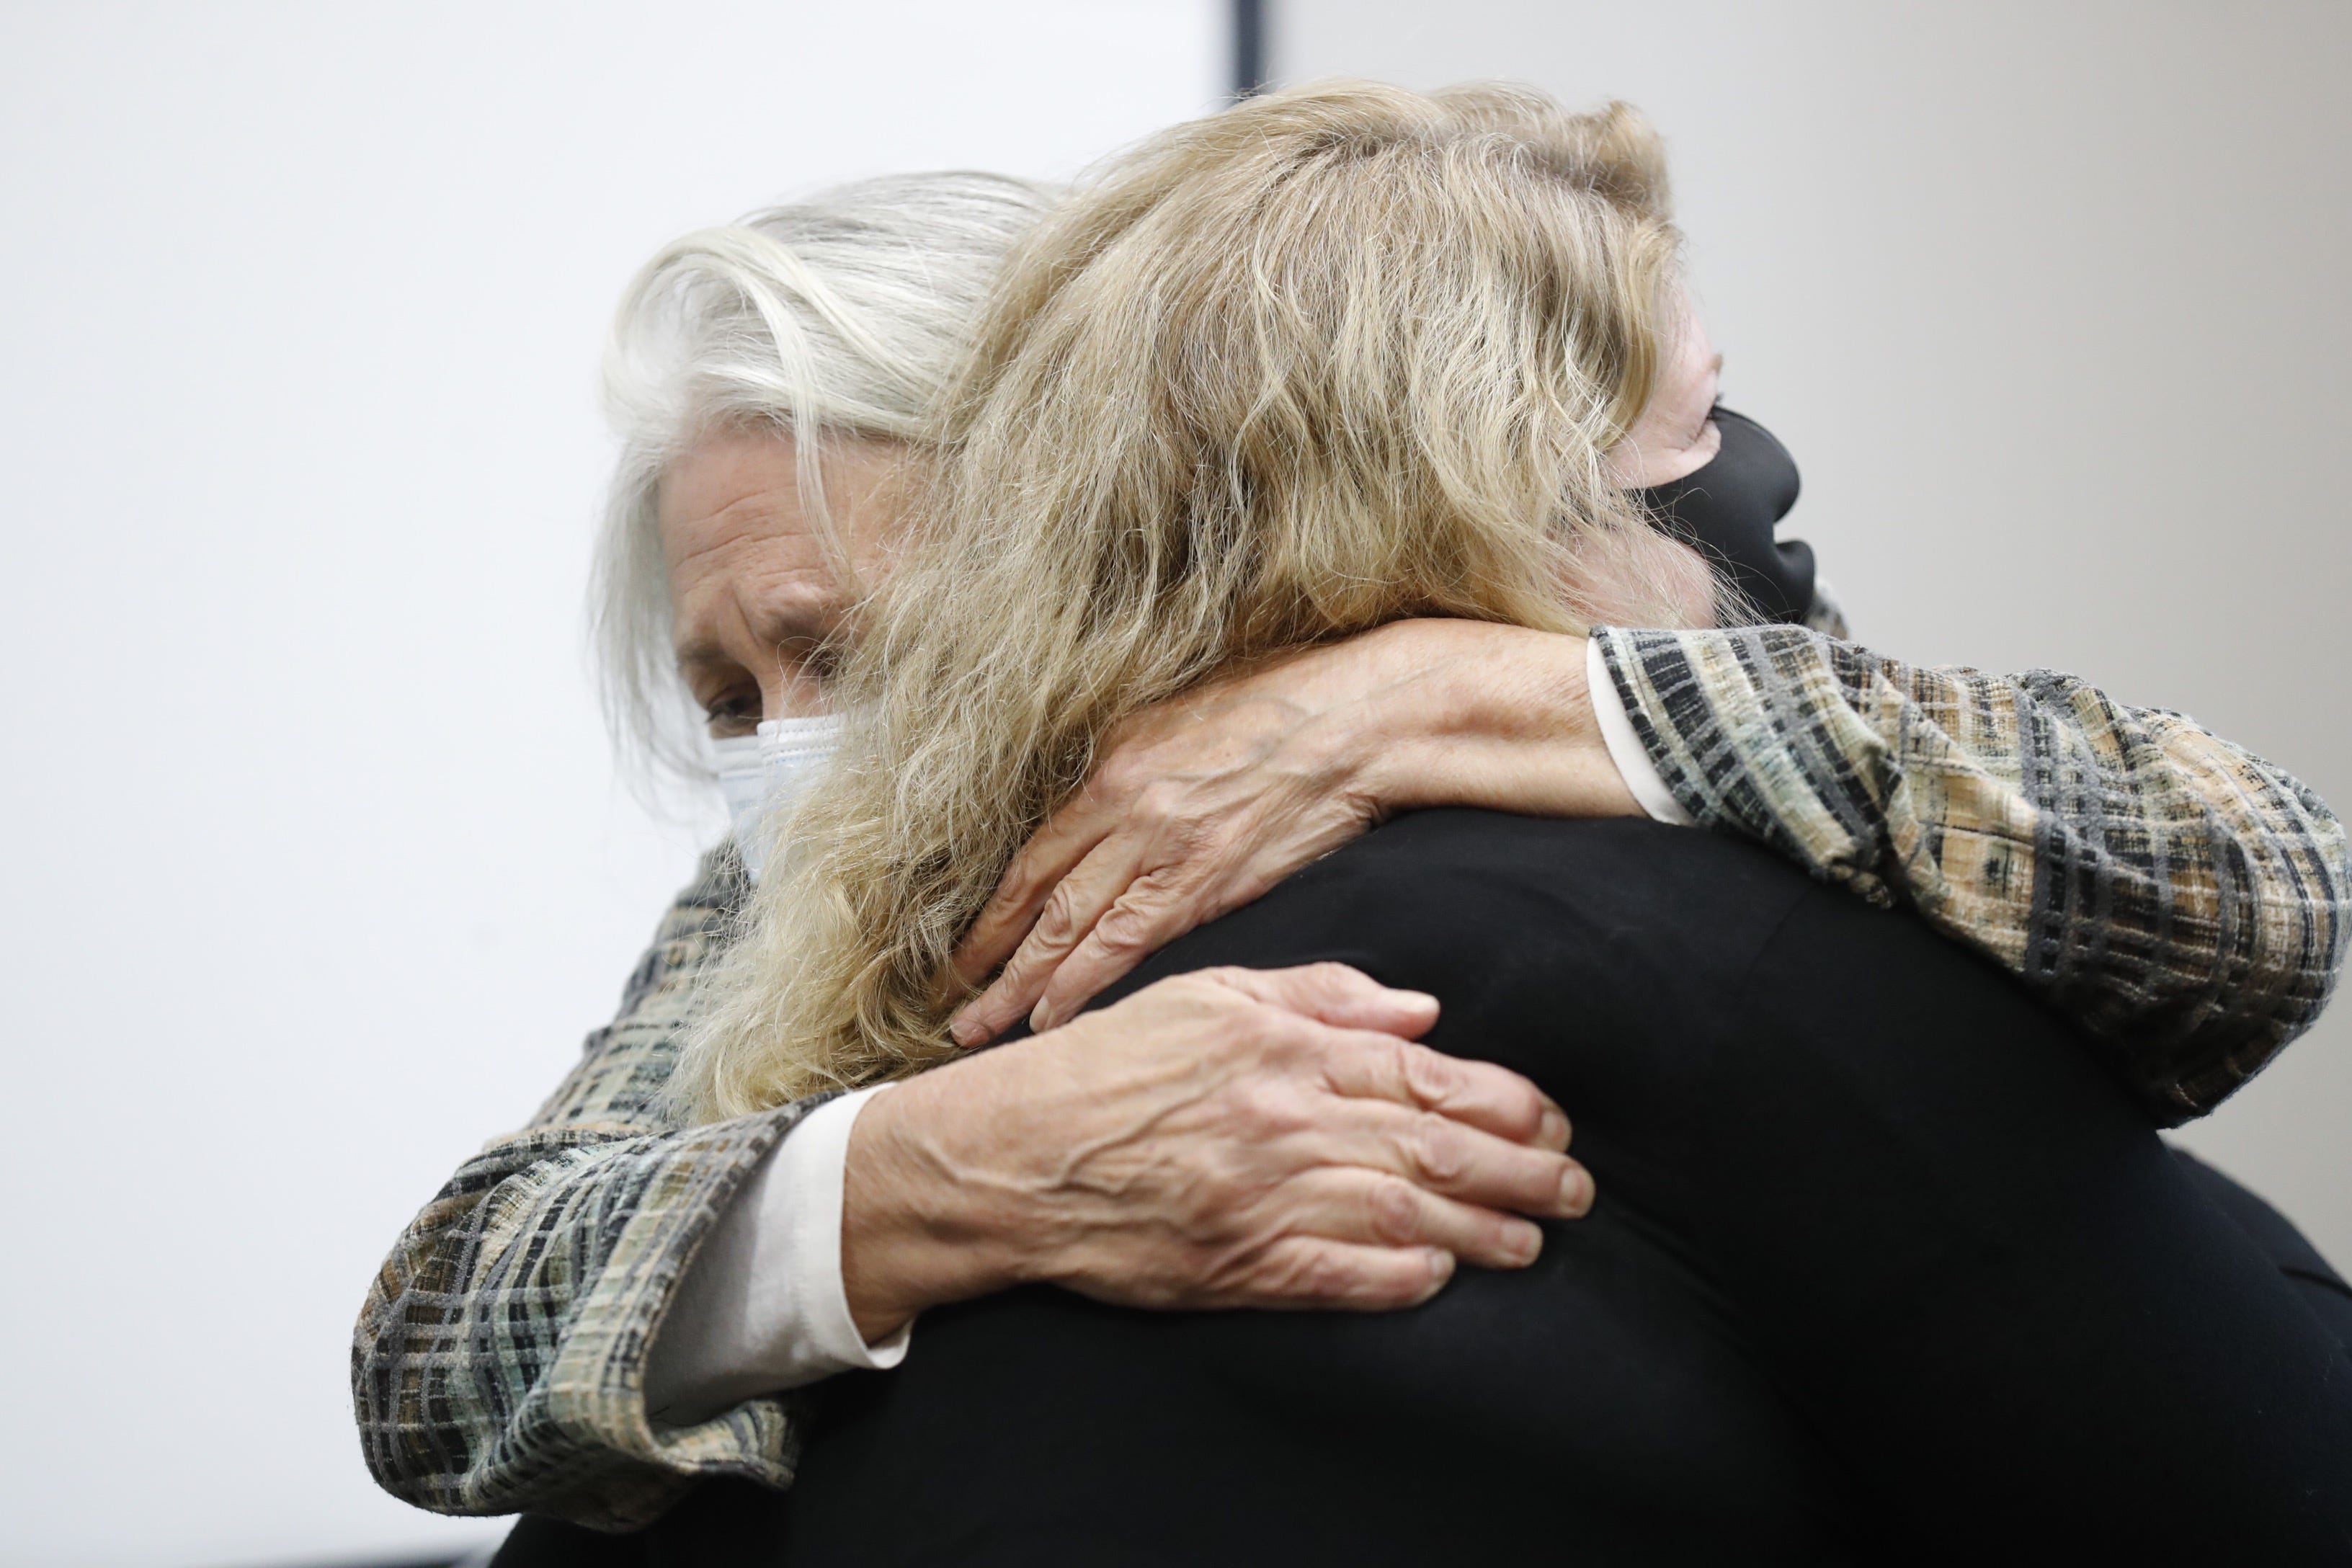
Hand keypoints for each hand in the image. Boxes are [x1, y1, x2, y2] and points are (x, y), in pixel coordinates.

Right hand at [841, 963, 1590, 1341]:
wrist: (1011, 1154)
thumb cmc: (1109, 1065)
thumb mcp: (1211, 995)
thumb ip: (1322, 994)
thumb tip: (1421, 1009)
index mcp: (1285, 1050)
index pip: (1423, 1076)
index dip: (1502, 1101)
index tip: (1552, 1119)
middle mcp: (1285, 1122)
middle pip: (1433, 1150)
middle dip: (1520, 1172)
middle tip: (1576, 1188)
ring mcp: (1262, 1199)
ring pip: (1402, 1217)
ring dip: (1481, 1233)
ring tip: (1533, 1241)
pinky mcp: (1235, 1265)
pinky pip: (1337, 1279)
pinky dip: (1398, 1283)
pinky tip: (1441, 1279)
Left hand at [949, 619, 1638, 1044]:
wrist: (1360, 716)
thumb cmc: (1285, 703)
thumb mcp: (1185, 715)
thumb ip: (1136, 766)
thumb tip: (1104, 807)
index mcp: (1113, 765)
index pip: (1034, 854)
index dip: (994, 909)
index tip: (961, 950)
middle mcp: (1122, 805)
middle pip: (1036, 897)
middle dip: (988, 958)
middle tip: (949, 1005)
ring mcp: (1162, 845)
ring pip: (1069, 927)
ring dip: (1022, 984)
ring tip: (982, 1027)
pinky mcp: (1208, 878)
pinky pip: (1127, 942)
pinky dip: (1083, 982)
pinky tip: (1054, 1016)